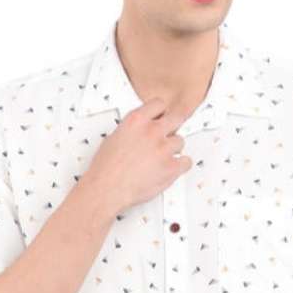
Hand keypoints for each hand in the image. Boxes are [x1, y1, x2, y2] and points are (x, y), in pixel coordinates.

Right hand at [84, 97, 192, 213]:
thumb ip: (132, 130)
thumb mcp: (114, 138)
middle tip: (171, 132)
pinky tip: (172, 167)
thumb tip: (138, 132)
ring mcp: (164, 149)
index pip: (159, 104)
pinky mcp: (171, 167)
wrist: (107, 188)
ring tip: (162, 157)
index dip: (161, 112)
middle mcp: (152, 131)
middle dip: (174, 125)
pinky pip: (186, 161)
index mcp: (136, 121)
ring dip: (173, 148)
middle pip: (176, 117)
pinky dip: (181, 165)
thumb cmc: (106, 169)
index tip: (161, 117)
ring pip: (180, 141)